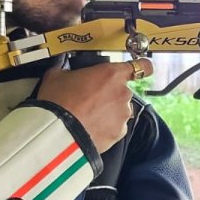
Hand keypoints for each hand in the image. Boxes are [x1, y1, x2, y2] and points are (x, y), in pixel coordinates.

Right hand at [36, 58, 152, 152]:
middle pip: (123, 91)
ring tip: (88, 116)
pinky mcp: (119, 133)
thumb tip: (63, 71)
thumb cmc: (58, 101)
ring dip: (108, 112)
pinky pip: (116, 127)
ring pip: (120, 110)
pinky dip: (106, 127)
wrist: (57, 132)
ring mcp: (123, 114)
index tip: (139, 69)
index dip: (142, 66)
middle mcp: (123, 93)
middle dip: (110, 94)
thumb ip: (67, 70)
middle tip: (90, 99)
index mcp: (112, 74)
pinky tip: (90, 128)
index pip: (142, 66)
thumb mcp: (56, 76)